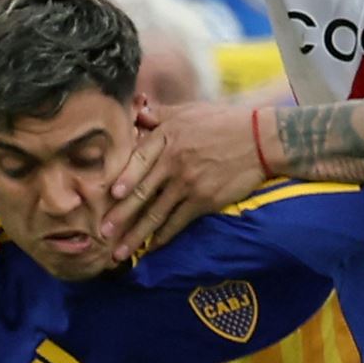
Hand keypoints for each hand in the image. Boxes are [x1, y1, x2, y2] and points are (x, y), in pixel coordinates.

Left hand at [102, 101, 266, 258]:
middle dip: (120, 215)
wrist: (261, 140)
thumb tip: (134, 110)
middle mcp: (174, 161)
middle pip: (142, 192)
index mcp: (167, 137)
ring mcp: (189, 183)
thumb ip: (159, 115)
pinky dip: (164, 237)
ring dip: (136, 235)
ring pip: (156, 213)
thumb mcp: (188, 111)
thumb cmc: (223, 122)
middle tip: (102, 232)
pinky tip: (152, 248)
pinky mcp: (204, 200)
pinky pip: (178, 222)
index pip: (138, 159)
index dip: (124, 178)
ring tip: (119, 252)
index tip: (109, 195)